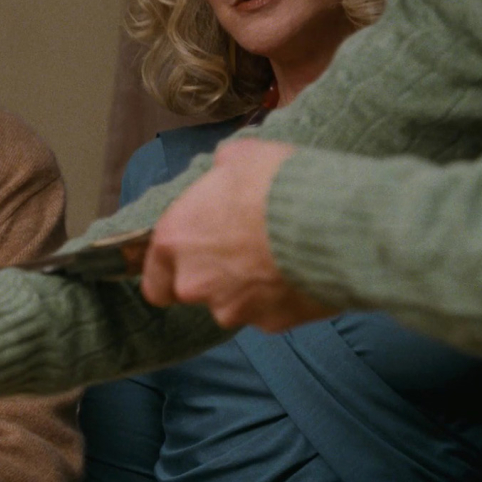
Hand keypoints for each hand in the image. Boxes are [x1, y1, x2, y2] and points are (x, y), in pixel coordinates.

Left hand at [142, 139, 337, 329]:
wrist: (327, 222)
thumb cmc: (275, 183)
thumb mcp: (240, 157)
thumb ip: (221, 171)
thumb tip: (225, 169)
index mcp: (175, 240)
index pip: (153, 279)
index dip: (169, 273)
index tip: (189, 262)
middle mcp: (193, 282)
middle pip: (194, 291)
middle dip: (215, 277)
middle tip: (245, 252)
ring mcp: (232, 309)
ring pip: (233, 305)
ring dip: (250, 288)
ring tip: (280, 259)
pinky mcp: (270, 324)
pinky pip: (270, 313)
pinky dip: (281, 299)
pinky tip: (300, 273)